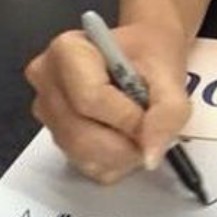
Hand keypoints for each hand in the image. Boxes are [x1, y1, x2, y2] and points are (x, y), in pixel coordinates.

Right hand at [25, 19, 191, 185]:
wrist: (144, 54)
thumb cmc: (150, 55)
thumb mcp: (169, 73)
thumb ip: (167, 112)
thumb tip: (150, 156)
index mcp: (66, 50)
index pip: (90, 99)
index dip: (127, 118)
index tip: (153, 116)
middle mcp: (47, 81)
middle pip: (80, 134)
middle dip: (125, 143)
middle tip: (152, 130)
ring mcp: (48, 113)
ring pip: (81, 155)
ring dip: (122, 155)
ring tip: (141, 130)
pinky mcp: (56, 137)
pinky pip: (85, 166)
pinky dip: (115, 162)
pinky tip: (127, 138)